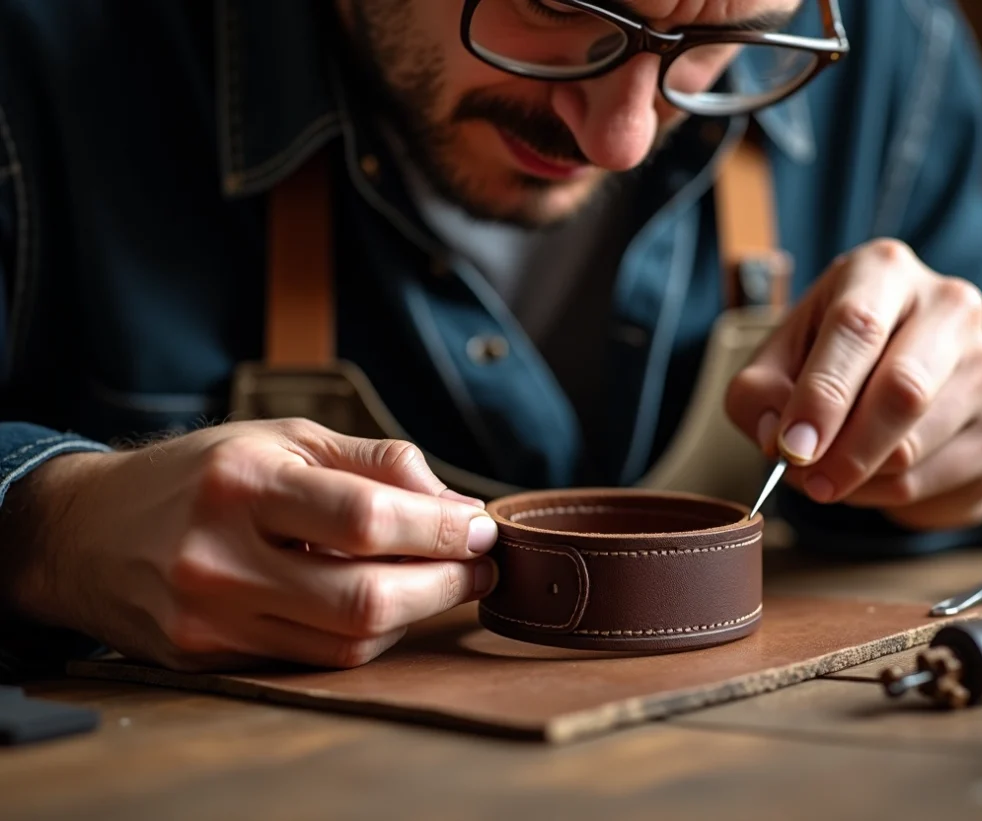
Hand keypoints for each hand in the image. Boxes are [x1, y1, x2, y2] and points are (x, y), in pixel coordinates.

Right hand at [0, 419, 497, 670]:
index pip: (365, 519)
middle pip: (364, 597)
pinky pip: (315, 659)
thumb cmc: (204, 473)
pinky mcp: (206, 655)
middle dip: (444, 585)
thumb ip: (378, 463)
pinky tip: (381, 603)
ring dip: (414, 614)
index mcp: (244, 481)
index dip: (440, 531)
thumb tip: (459, 507)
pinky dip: (365, 635)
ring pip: (348, 640)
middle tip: (480, 566)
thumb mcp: (287, 439)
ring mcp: (209, 615)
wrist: (88, 531)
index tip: (482, 528)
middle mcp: (220, 553)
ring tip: (438, 581)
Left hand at [726, 239, 981, 530]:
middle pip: (902, 388)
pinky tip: (869, 477)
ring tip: (828, 472)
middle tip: (806, 478)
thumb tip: (777, 438)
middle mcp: (948, 304)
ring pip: (913, 445)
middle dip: (845, 448)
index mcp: (882, 271)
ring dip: (855, 477)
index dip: (822, 395)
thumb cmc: (830, 363)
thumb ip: (759, 394)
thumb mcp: (777, 363)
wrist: (911, 388)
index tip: (792, 448)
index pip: (856, 327)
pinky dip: (882, 494)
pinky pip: (929, 477)